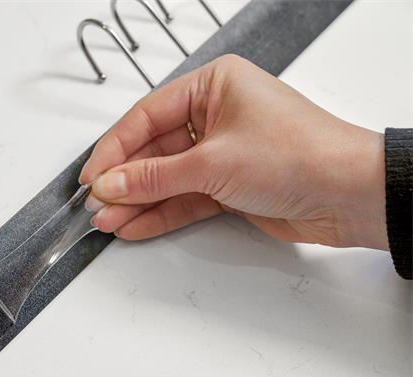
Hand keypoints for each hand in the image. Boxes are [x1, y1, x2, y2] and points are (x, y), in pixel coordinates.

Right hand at [81, 54, 386, 249]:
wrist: (350, 195)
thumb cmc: (300, 154)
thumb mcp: (212, 162)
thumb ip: (154, 177)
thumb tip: (111, 184)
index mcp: (213, 86)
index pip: (147, 116)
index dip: (114, 148)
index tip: (92, 176)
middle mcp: (216, 116)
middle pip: (154, 150)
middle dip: (124, 180)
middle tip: (96, 203)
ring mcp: (222, 153)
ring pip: (167, 178)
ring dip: (138, 201)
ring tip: (108, 221)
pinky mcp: (229, 186)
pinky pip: (184, 198)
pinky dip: (160, 213)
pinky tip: (135, 225)